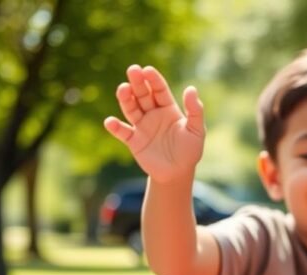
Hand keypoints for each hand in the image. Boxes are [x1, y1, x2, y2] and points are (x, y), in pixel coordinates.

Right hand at [103, 65, 204, 182]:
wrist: (178, 173)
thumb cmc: (189, 150)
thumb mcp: (197, 130)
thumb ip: (195, 111)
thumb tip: (191, 89)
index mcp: (168, 108)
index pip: (159, 89)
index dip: (153, 79)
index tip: (147, 70)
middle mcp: (152, 114)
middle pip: (143, 95)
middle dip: (138, 83)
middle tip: (132, 70)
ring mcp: (142, 126)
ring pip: (131, 109)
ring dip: (126, 99)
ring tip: (123, 89)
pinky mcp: (134, 141)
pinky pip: (123, 132)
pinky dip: (115, 127)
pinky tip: (110, 122)